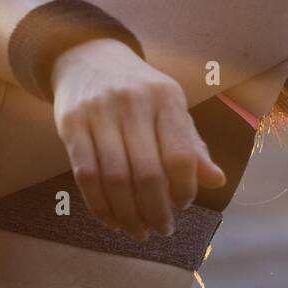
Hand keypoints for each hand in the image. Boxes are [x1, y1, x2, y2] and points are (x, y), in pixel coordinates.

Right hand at [50, 39, 225, 241]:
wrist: (87, 56)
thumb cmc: (138, 91)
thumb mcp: (170, 107)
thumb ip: (192, 145)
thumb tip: (217, 181)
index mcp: (166, 98)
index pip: (181, 156)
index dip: (184, 189)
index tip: (182, 206)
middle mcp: (133, 103)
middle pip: (147, 174)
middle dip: (156, 212)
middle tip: (161, 230)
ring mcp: (98, 113)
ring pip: (115, 179)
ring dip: (128, 215)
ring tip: (137, 231)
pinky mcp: (70, 124)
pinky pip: (85, 174)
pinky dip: (99, 205)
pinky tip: (111, 219)